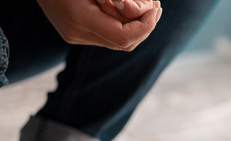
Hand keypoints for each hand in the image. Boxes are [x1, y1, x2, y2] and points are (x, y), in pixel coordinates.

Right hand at [35, 0, 160, 50]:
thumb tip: (141, 8)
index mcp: (80, 18)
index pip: (124, 37)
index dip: (145, 27)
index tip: (155, 10)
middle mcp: (76, 33)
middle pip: (123, 44)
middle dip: (144, 27)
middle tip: (157, 8)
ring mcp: (73, 35)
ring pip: (116, 43)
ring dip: (135, 28)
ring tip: (148, 8)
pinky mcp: (73, 33)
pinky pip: (105, 36)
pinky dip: (121, 26)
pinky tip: (130, 11)